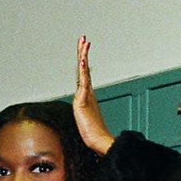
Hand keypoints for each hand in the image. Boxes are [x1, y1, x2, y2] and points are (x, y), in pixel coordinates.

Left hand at [72, 36, 115, 155]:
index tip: (84, 48)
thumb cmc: (93, 133)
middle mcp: (87, 92)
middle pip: (84, 68)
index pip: (84, 74)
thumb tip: (82, 112)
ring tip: (84, 44)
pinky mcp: (84, 101)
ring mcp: (86, 95)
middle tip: (83, 39)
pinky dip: (84, 72)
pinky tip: (83, 63)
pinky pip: (83, 83)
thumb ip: (83, 112)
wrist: (99, 141)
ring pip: (84, 72)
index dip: (83, 61)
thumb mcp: (83, 119)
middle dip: (83, 52)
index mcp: (87, 95)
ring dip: (83, 57)